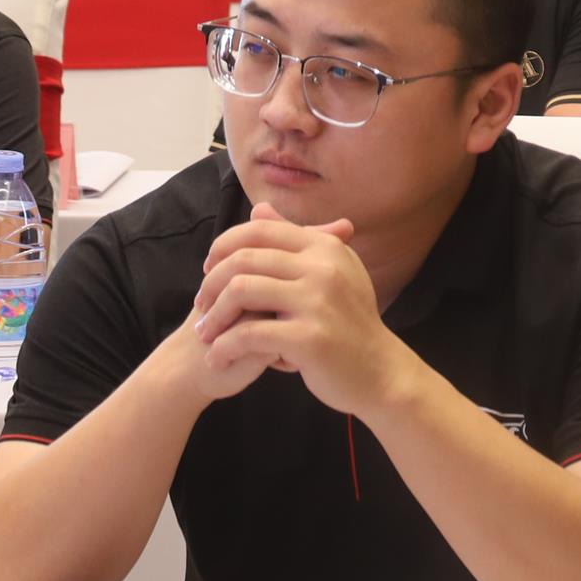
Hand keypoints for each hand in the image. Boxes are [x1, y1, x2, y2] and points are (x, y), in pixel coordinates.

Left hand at [188, 203, 412, 419]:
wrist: (379, 371)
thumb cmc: (348, 323)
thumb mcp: (330, 272)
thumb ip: (295, 241)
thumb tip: (259, 208)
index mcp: (325, 247)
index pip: (259, 230)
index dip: (224, 247)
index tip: (209, 272)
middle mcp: (323, 267)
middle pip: (243, 258)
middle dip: (211, 283)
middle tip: (202, 307)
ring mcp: (318, 301)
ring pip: (240, 291)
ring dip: (213, 316)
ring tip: (205, 335)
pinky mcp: (309, 338)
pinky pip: (248, 334)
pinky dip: (224, 347)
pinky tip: (217, 358)